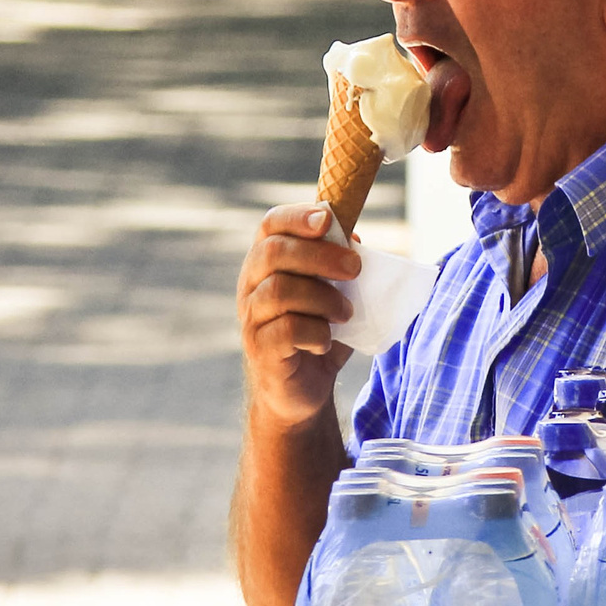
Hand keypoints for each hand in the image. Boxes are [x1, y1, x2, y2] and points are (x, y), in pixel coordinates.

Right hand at [237, 202, 360, 431]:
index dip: (297, 216)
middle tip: (355, 269)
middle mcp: (251, 285)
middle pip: (273, 253)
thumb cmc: (318, 331)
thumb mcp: (336, 294)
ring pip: (280, 291)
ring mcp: (251, 317)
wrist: (302, 389)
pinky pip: (285, 331)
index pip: (270, 224)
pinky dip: (316, 333)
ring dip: (323, 299)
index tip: (327, 219)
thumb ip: (342, 266)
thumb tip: (353, 237)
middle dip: (320, 255)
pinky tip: (326, 341)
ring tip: (346, 314)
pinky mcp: (259, 349)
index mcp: (267, 261)